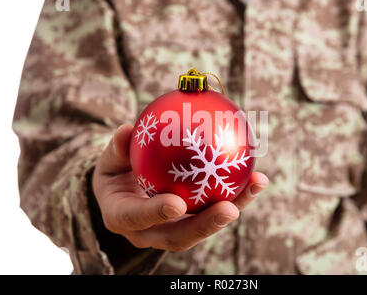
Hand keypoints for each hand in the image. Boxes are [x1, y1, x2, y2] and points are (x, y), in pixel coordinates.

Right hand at [92, 124, 268, 251]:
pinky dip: (237, 196)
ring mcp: (173, 229)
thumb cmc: (115, 173)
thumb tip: (125, 130)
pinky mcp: (192, 221)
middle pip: (178, 236)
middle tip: (229, 209)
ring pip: (203, 227)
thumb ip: (117, 148)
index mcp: (122, 217)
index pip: (137, 218)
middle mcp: (149, 231)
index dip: (156, 214)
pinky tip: (257, 178)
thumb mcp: (109, 159)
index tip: (176, 204)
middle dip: (205, 226)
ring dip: (232, 209)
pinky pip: (214, 210)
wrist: (124, 193)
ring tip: (254, 186)